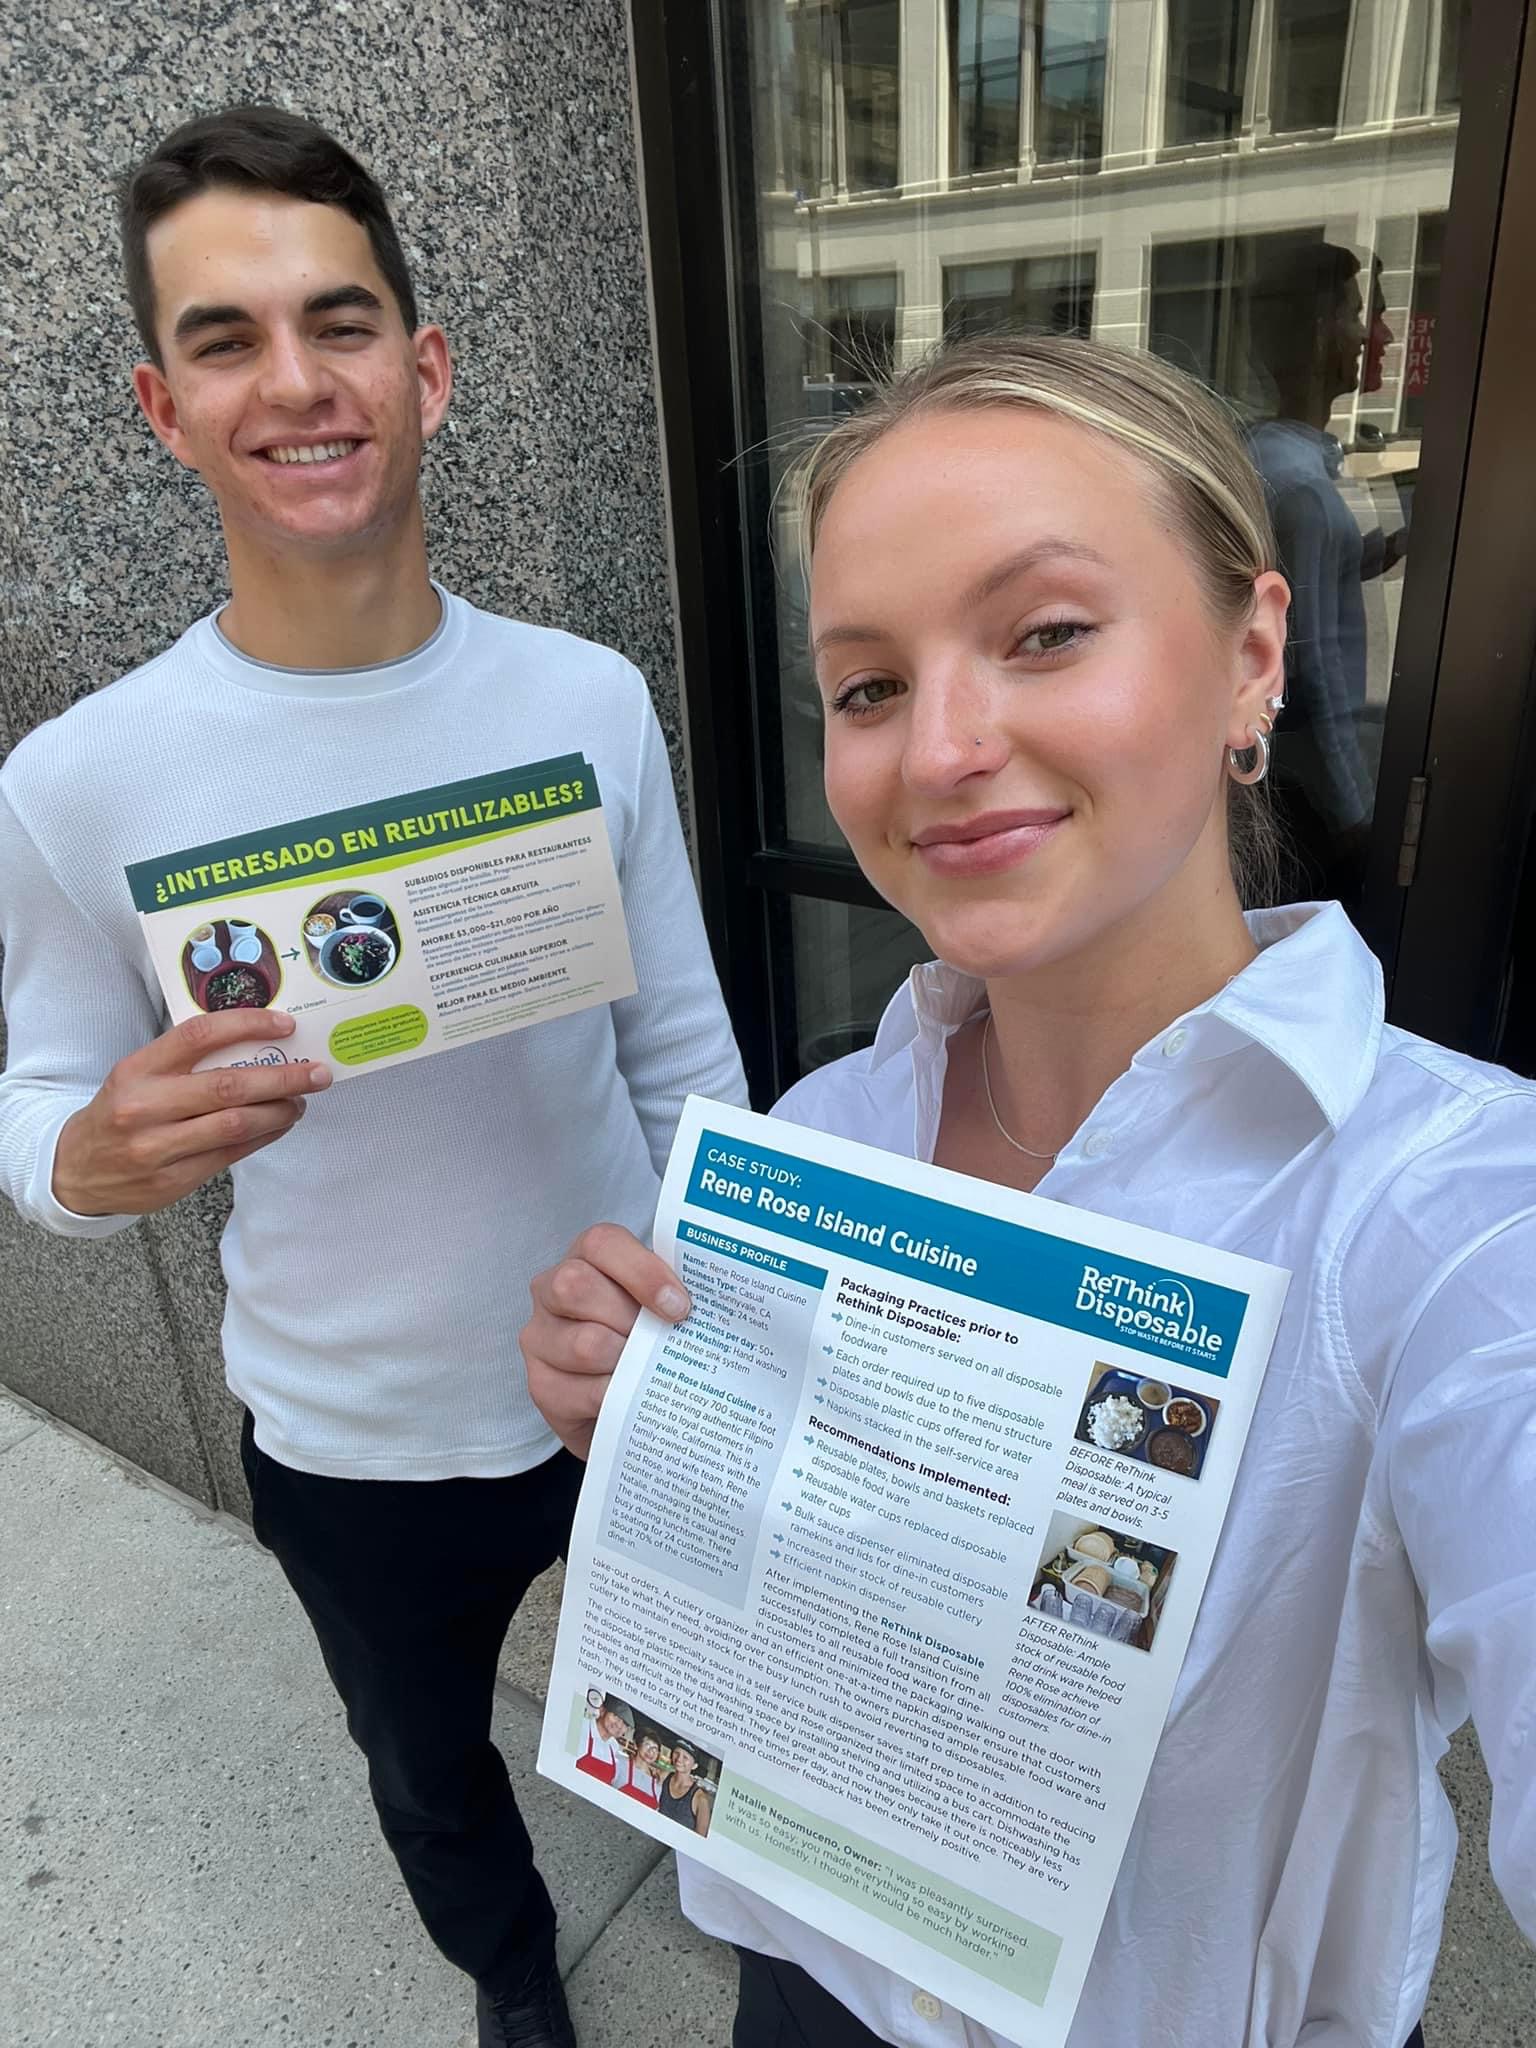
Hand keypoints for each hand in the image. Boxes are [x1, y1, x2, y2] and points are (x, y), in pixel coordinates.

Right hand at [51, 1012, 330, 1217]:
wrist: (75, 1170)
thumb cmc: (120, 1111)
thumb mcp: (138, 1075)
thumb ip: (186, 1060)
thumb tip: (257, 1043)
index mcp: (137, 1070)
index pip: (199, 1035)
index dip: (248, 1025)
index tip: (286, 1025)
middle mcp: (145, 1107)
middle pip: (228, 1086)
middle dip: (283, 1078)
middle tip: (317, 1073)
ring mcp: (158, 1148)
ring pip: (235, 1124)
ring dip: (279, 1111)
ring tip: (300, 1101)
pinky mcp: (172, 1181)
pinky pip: (231, 1155)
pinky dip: (264, 1136)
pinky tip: (279, 1124)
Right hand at [521, 1223, 688, 1457]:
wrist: (623, 1402)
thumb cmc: (646, 1339)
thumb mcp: (659, 1306)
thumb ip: (678, 1291)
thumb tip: (730, 1298)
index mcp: (587, 1257)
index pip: (601, 1243)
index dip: (642, 1271)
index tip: (680, 1305)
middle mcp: (551, 1289)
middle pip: (577, 1285)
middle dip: (631, 1317)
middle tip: (664, 1339)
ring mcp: (540, 1337)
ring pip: (583, 1342)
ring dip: (628, 1360)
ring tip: (650, 1371)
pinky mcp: (541, 1384)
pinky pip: (581, 1390)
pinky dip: (617, 1395)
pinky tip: (634, 1397)